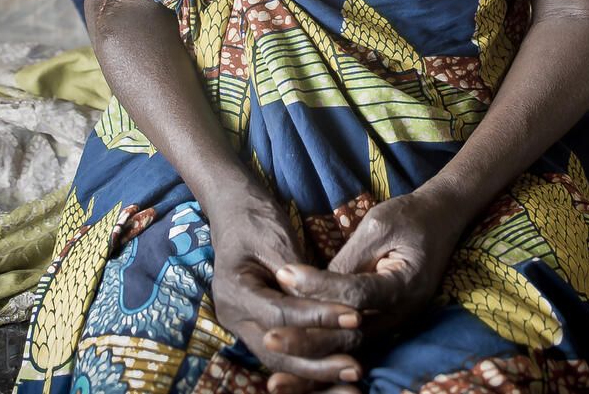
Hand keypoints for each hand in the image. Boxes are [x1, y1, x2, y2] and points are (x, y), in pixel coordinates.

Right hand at [207, 186, 364, 391]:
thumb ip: (299, 277)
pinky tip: (336, 377)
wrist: (235, 212)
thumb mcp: (278, 241)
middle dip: (318, 363)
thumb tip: (326, 306)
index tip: (355, 317)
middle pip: (276, 352)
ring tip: (352, 378)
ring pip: (280, 361)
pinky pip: (284, 356)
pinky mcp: (258, 329)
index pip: (280, 314)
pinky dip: (309, 367)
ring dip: (316, 373)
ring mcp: (242, 326)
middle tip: (356, 368)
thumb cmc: (258, 219)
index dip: (318, 318)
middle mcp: (233, 317)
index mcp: (234, 291)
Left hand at [275, 189, 471, 346]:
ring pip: (350, 348)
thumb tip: (309, 287)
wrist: (441, 220)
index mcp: (405, 286)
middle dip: (309, 340)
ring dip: (312, 356)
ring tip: (276, 361)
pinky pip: (352, 343)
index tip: (283, 275)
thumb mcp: (378, 225)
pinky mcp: (385, 324)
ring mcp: (396, 324)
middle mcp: (403, 314)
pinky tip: (295, 361)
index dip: (318, 287)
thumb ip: (348, 258)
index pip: (355, 294)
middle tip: (271, 338)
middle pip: (351, 336)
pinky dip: (325, 353)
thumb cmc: (409, 216)